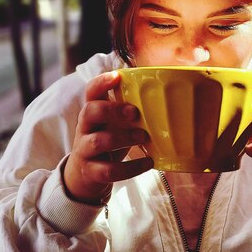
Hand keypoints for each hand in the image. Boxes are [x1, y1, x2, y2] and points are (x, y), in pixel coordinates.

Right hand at [63, 71, 153, 204]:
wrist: (85, 175)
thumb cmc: (107, 141)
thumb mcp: (115, 122)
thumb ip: (130, 111)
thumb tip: (166, 96)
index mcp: (93, 111)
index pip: (91, 91)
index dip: (101, 82)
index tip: (117, 76)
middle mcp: (85, 127)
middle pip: (89, 111)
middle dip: (112, 109)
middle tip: (135, 112)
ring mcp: (85, 150)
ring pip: (98, 141)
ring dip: (123, 138)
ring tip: (144, 137)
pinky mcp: (91, 171)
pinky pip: (108, 170)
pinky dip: (130, 168)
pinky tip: (147, 162)